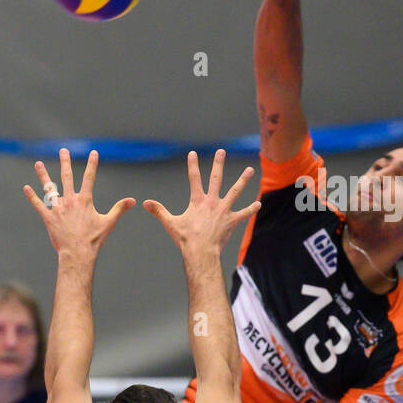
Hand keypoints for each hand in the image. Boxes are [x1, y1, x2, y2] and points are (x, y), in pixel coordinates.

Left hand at [24, 149, 134, 259]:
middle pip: (67, 177)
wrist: (77, 253)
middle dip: (65, 162)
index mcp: (85, 200)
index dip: (92, 164)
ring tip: (38, 163)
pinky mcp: (48, 218)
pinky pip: (38, 205)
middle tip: (63, 150)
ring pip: (49, 188)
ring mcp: (58, 208)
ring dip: (43, 175)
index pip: (89, 178)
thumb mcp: (108, 222)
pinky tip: (26, 187)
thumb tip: (133, 201)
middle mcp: (70, 201)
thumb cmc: (94, 239)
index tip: (93, 153)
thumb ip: (119, 209)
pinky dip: (32, 196)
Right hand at [143, 150, 257, 257]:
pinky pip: (244, 213)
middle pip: (216, 179)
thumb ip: (159, 211)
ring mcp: (224, 210)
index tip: (193, 153)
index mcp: (197, 201)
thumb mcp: (170, 223)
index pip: (194, 179)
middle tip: (221, 152)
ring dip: (242, 180)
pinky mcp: (232, 221)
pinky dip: (251, 209)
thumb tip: (144, 203)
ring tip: (249, 170)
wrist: (201, 251)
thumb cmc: (185, 238)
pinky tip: (258, 203)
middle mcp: (212, 202)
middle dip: (218, 164)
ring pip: (235, 191)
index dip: (192, 165)